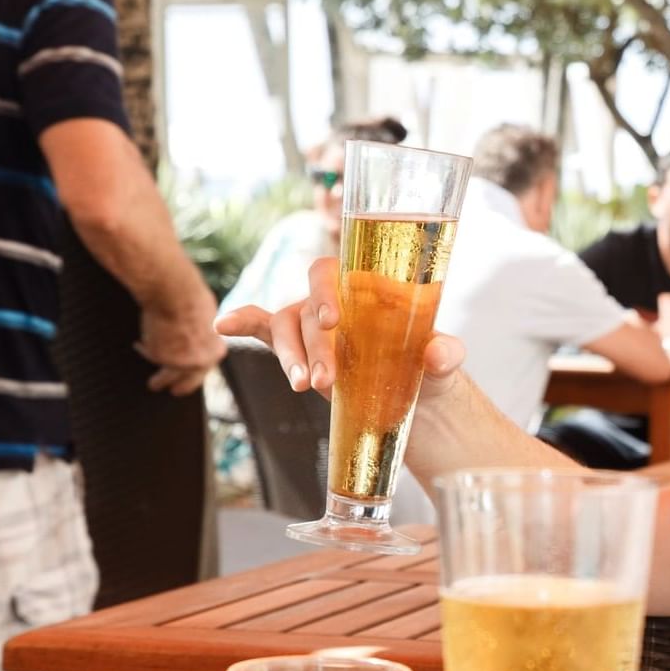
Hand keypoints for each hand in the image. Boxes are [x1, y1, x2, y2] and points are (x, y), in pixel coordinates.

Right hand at [138, 295, 226, 395]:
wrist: (174, 293)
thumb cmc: (190, 297)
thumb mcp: (204, 317)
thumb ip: (201, 334)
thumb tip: (195, 338)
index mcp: (215, 350)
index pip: (204, 366)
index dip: (195, 371)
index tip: (190, 378)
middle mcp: (201, 361)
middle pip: (189, 380)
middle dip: (182, 386)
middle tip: (176, 391)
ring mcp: (180, 362)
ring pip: (167, 375)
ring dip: (160, 382)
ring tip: (153, 385)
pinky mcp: (160, 358)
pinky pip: (150, 355)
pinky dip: (145, 349)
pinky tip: (139, 344)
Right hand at [213, 256, 465, 400]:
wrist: (415, 398)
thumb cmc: (429, 368)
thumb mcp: (445, 362)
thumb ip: (446, 354)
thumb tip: (436, 353)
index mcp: (367, 289)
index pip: (336, 272)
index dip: (327, 291)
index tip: (331, 321)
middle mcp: (335, 301)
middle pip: (307, 306)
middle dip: (312, 344)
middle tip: (325, 381)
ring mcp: (313, 323)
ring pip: (286, 326)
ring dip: (288, 357)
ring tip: (303, 387)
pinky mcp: (299, 348)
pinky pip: (264, 328)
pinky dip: (243, 323)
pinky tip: (224, 326)